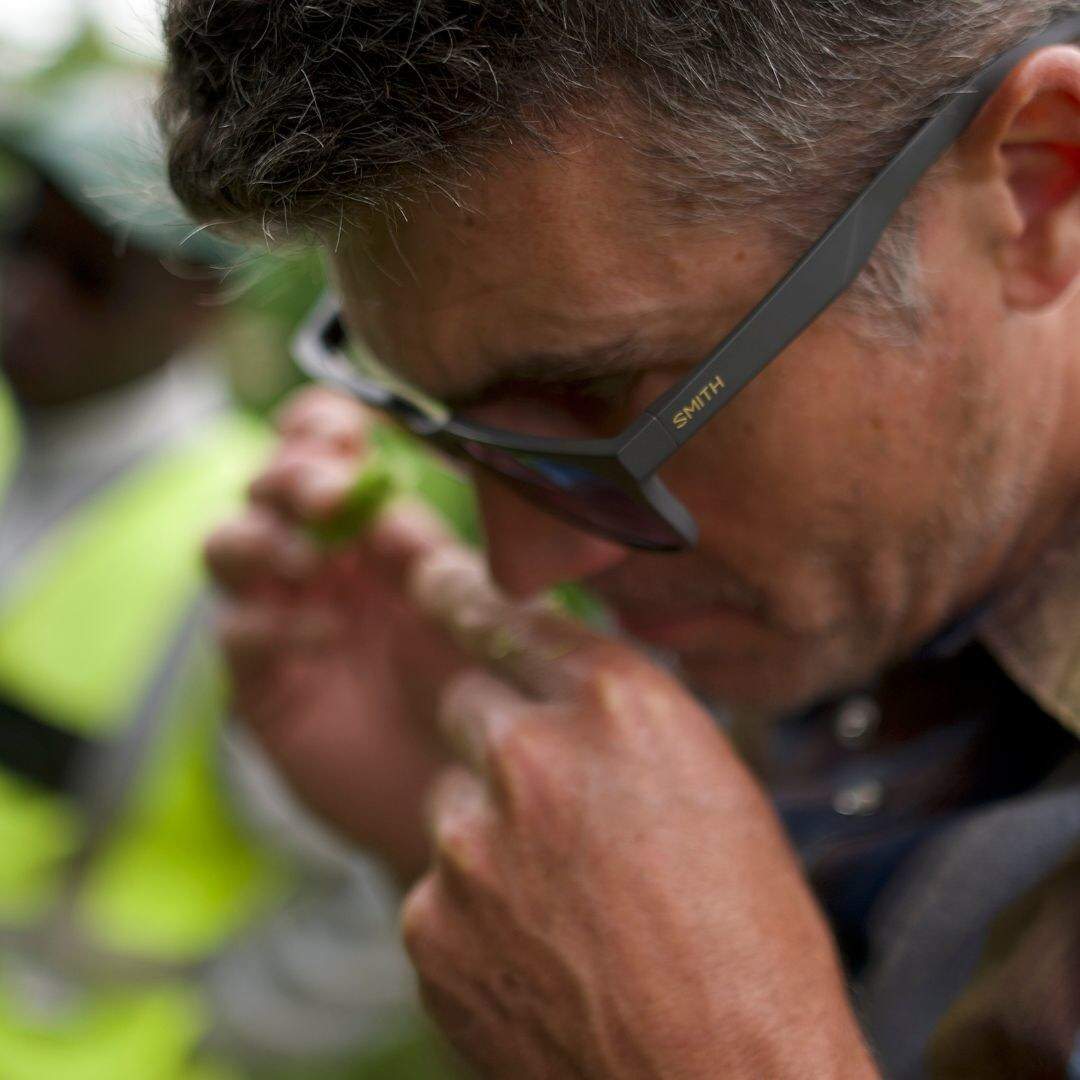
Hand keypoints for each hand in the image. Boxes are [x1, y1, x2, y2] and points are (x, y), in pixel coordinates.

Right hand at [207, 388, 468, 882]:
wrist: (470, 799)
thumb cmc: (485, 695)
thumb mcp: (474, 618)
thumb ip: (437, 562)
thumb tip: (393, 505)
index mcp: (374, 531)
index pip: (323, 452)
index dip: (320, 429)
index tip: (344, 432)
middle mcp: (320, 564)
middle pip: (266, 488)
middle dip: (290, 476)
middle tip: (331, 496)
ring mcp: (284, 619)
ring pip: (228, 545)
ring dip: (262, 538)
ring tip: (314, 561)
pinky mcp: (261, 685)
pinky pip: (238, 634)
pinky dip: (273, 624)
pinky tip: (327, 637)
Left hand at [401, 547, 876, 1078]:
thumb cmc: (751, 947)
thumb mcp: (716, 793)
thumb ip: (626, 728)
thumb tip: (563, 697)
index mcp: (621, 708)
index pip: (522, 624)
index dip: (482, 612)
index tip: (441, 590)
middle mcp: (533, 753)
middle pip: (466, 704)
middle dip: (495, 740)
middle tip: (538, 802)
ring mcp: (469, 841)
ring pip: (448, 801)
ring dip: (484, 833)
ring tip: (556, 904)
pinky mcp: (428, 925)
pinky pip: (433, 888)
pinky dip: (470, 913)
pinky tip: (535, 956)